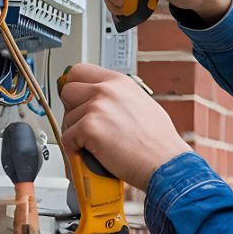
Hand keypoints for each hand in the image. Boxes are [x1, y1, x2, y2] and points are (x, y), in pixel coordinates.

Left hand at [60, 64, 191, 189]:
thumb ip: (118, 97)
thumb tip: (101, 101)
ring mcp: (97, 107)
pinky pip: (67, 139)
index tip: (75, 98)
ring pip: (67, 118)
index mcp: (119, 82)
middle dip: (72, 109)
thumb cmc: (159, 142)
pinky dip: (76, 149)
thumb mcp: (141, 103)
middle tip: (85, 124)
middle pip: (68, 91)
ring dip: (77, 133)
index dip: (75, 86)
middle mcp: (106, 90)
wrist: (165, 162)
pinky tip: (93, 153)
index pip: (79, 71)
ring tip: (98, 143)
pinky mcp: (89, 128)